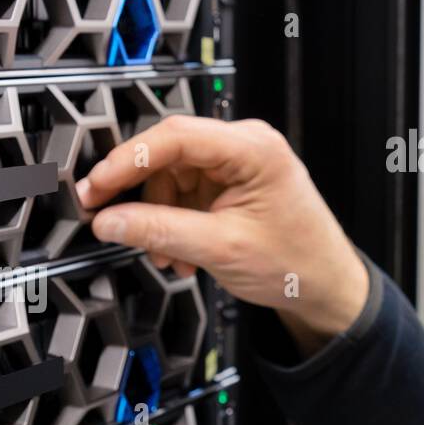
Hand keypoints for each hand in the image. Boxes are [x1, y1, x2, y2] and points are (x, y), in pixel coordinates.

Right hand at [77, 115, 368, 354]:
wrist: (325, 287)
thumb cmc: (297, 262)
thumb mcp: (220, 248)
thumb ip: (160, 231)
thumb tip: (109, 220)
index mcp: (252, 148)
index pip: (175, 137)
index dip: (128, 160)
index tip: (98, 185)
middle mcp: (243, 147)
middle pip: (168, 155)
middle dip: (138, 193)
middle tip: (104, 214)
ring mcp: (235, 166)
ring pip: (170, 178)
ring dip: (157, 218)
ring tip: (165, 255)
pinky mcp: (228, 186)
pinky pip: (182, 196)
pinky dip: (171, 225)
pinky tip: (179, 253)